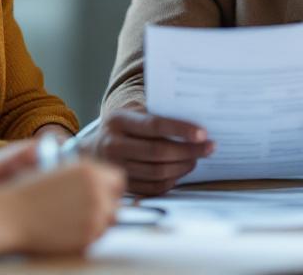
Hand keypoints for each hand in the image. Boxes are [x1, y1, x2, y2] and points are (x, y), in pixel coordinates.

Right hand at [0, 161, 124, 254]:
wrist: (7, 216)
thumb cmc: (25, 191)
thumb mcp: (53, 168)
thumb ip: (78, 170)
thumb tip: (93, 172)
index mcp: (90, 171)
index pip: (117, 179)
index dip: (108, 186)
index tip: (99, 192)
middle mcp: (97, 192)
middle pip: (116, 202)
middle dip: (104, 205)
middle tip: (82, 209)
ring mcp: (95, 216)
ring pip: (107, 221)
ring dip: (96, 222)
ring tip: (71, 220)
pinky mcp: (87, 238)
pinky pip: (95, 237)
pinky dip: (85, 236)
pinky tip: (65, 230)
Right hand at [84, 106, 212, 195]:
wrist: (93, 150)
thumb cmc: (123, 128)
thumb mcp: (132, 114)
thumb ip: (156, 116)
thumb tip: (195, 125)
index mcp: (118, 120)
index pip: (154, 125)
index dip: (181, 129)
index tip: (203, 133)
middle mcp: (113, 144)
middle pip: (158, 152)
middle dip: (189, 150)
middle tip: (209, 147)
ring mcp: (116, 168)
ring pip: (158, 172)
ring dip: (183, 166)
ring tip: (196, 158)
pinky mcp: (122, 185)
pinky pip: (153, 188)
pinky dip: (172, 180)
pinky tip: (181, 171)